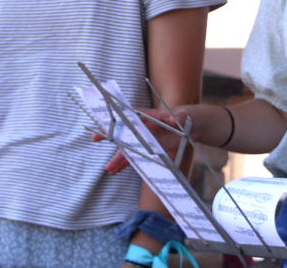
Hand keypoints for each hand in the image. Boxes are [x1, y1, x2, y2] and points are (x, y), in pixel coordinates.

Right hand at [94, 104, 220, 172]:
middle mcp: (143, 126)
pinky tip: (115, 171)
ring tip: (108, 169)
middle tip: (94, 138)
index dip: (116, 119)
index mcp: (148, 115)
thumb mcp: (183, 115)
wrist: (192, 125)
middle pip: (124, 133)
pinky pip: (136, 157)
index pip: (129, 116)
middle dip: (110, 136)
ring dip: (118, 157)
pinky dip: (126, 164)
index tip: (104, 121)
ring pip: (128, 148)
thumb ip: (177, 117)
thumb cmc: (186, 115)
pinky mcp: (150, 148)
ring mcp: (145, 138)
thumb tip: (174, 119)